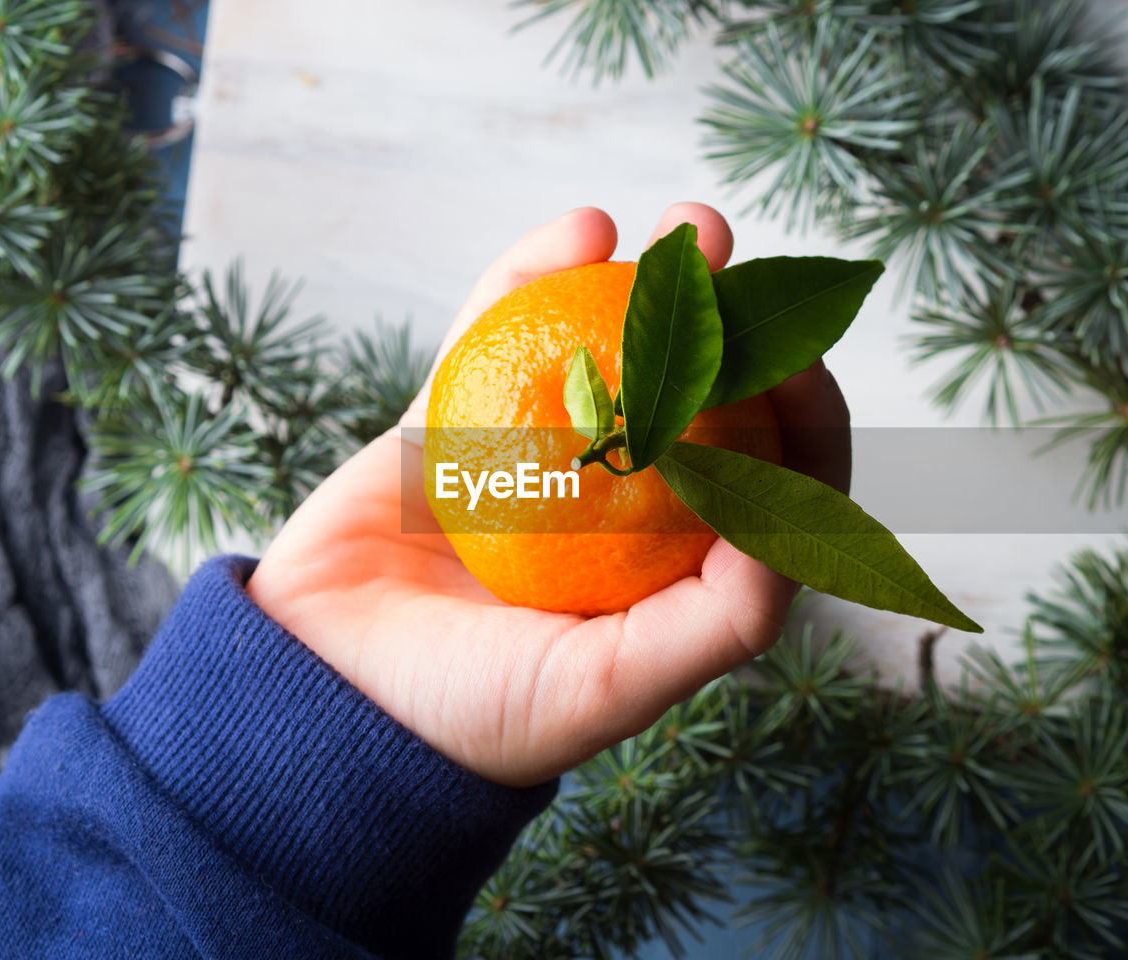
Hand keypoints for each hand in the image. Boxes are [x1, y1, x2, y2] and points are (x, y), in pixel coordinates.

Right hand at [245, 204, 850, 787]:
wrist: (324, 689)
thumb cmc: (474, 710)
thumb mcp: (611, 685)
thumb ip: (718, 621)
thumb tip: (795, 525)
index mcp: (671, 567)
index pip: (770, 483)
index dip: (803, 419)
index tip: (800, 361)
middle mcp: (617, 500)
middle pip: (702, 394)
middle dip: (738, 322)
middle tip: (740, 262)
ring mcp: (540, 450)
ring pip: (611, 345)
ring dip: (659, 276)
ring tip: (686, 225)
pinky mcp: (462, 415)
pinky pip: (505, 326)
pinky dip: (542, 269)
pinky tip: (584, 228)